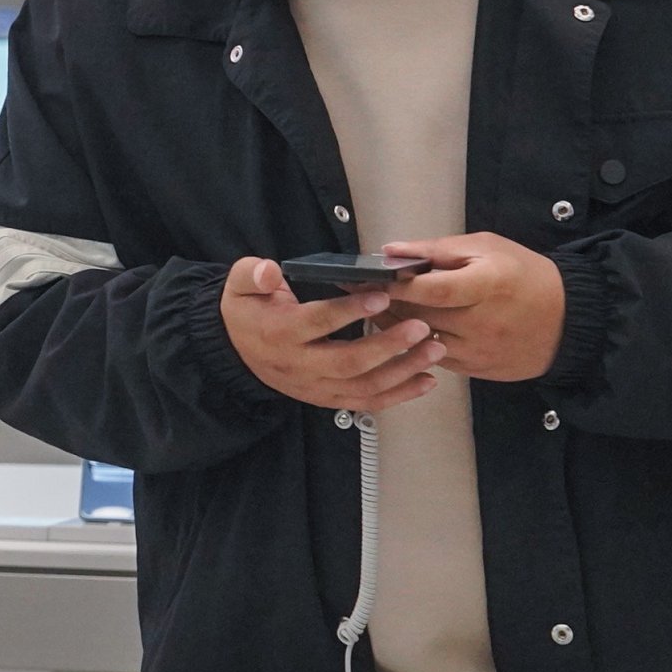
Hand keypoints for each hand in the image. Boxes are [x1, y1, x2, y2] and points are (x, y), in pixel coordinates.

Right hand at [218, 256, 442, 413]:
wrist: (236, 352)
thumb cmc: (248, 312)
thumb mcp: (240, 285)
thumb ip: (253, 274)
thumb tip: (269, 270)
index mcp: (280, 333)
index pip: (317, 323)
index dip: (349, 311)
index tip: (381, 296)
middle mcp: (300, 366)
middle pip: (349, 362)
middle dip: (389, 346)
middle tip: (421, 327)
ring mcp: (316, 387)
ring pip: (365, 386)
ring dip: (404, 371)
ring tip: (434, 349)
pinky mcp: (329, 399)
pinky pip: (368, 402)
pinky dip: (400, 395)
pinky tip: (427, 381)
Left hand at [376, 234, 566, 382]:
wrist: (570, 319)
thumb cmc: (525, 275)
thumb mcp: (486, 247)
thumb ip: (437, 249)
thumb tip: (392, 251)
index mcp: (486, 286)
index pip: (430, 290)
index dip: (396, 286)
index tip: (368, 278)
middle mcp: (482, 323)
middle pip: (420, 318)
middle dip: (387, 305)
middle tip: (362, 292)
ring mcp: (480, 351)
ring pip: (423, 343)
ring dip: (396, 328)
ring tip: (379, 309)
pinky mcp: (479, 370)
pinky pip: (437, 359)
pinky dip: (417, 345)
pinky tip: (405, 330)